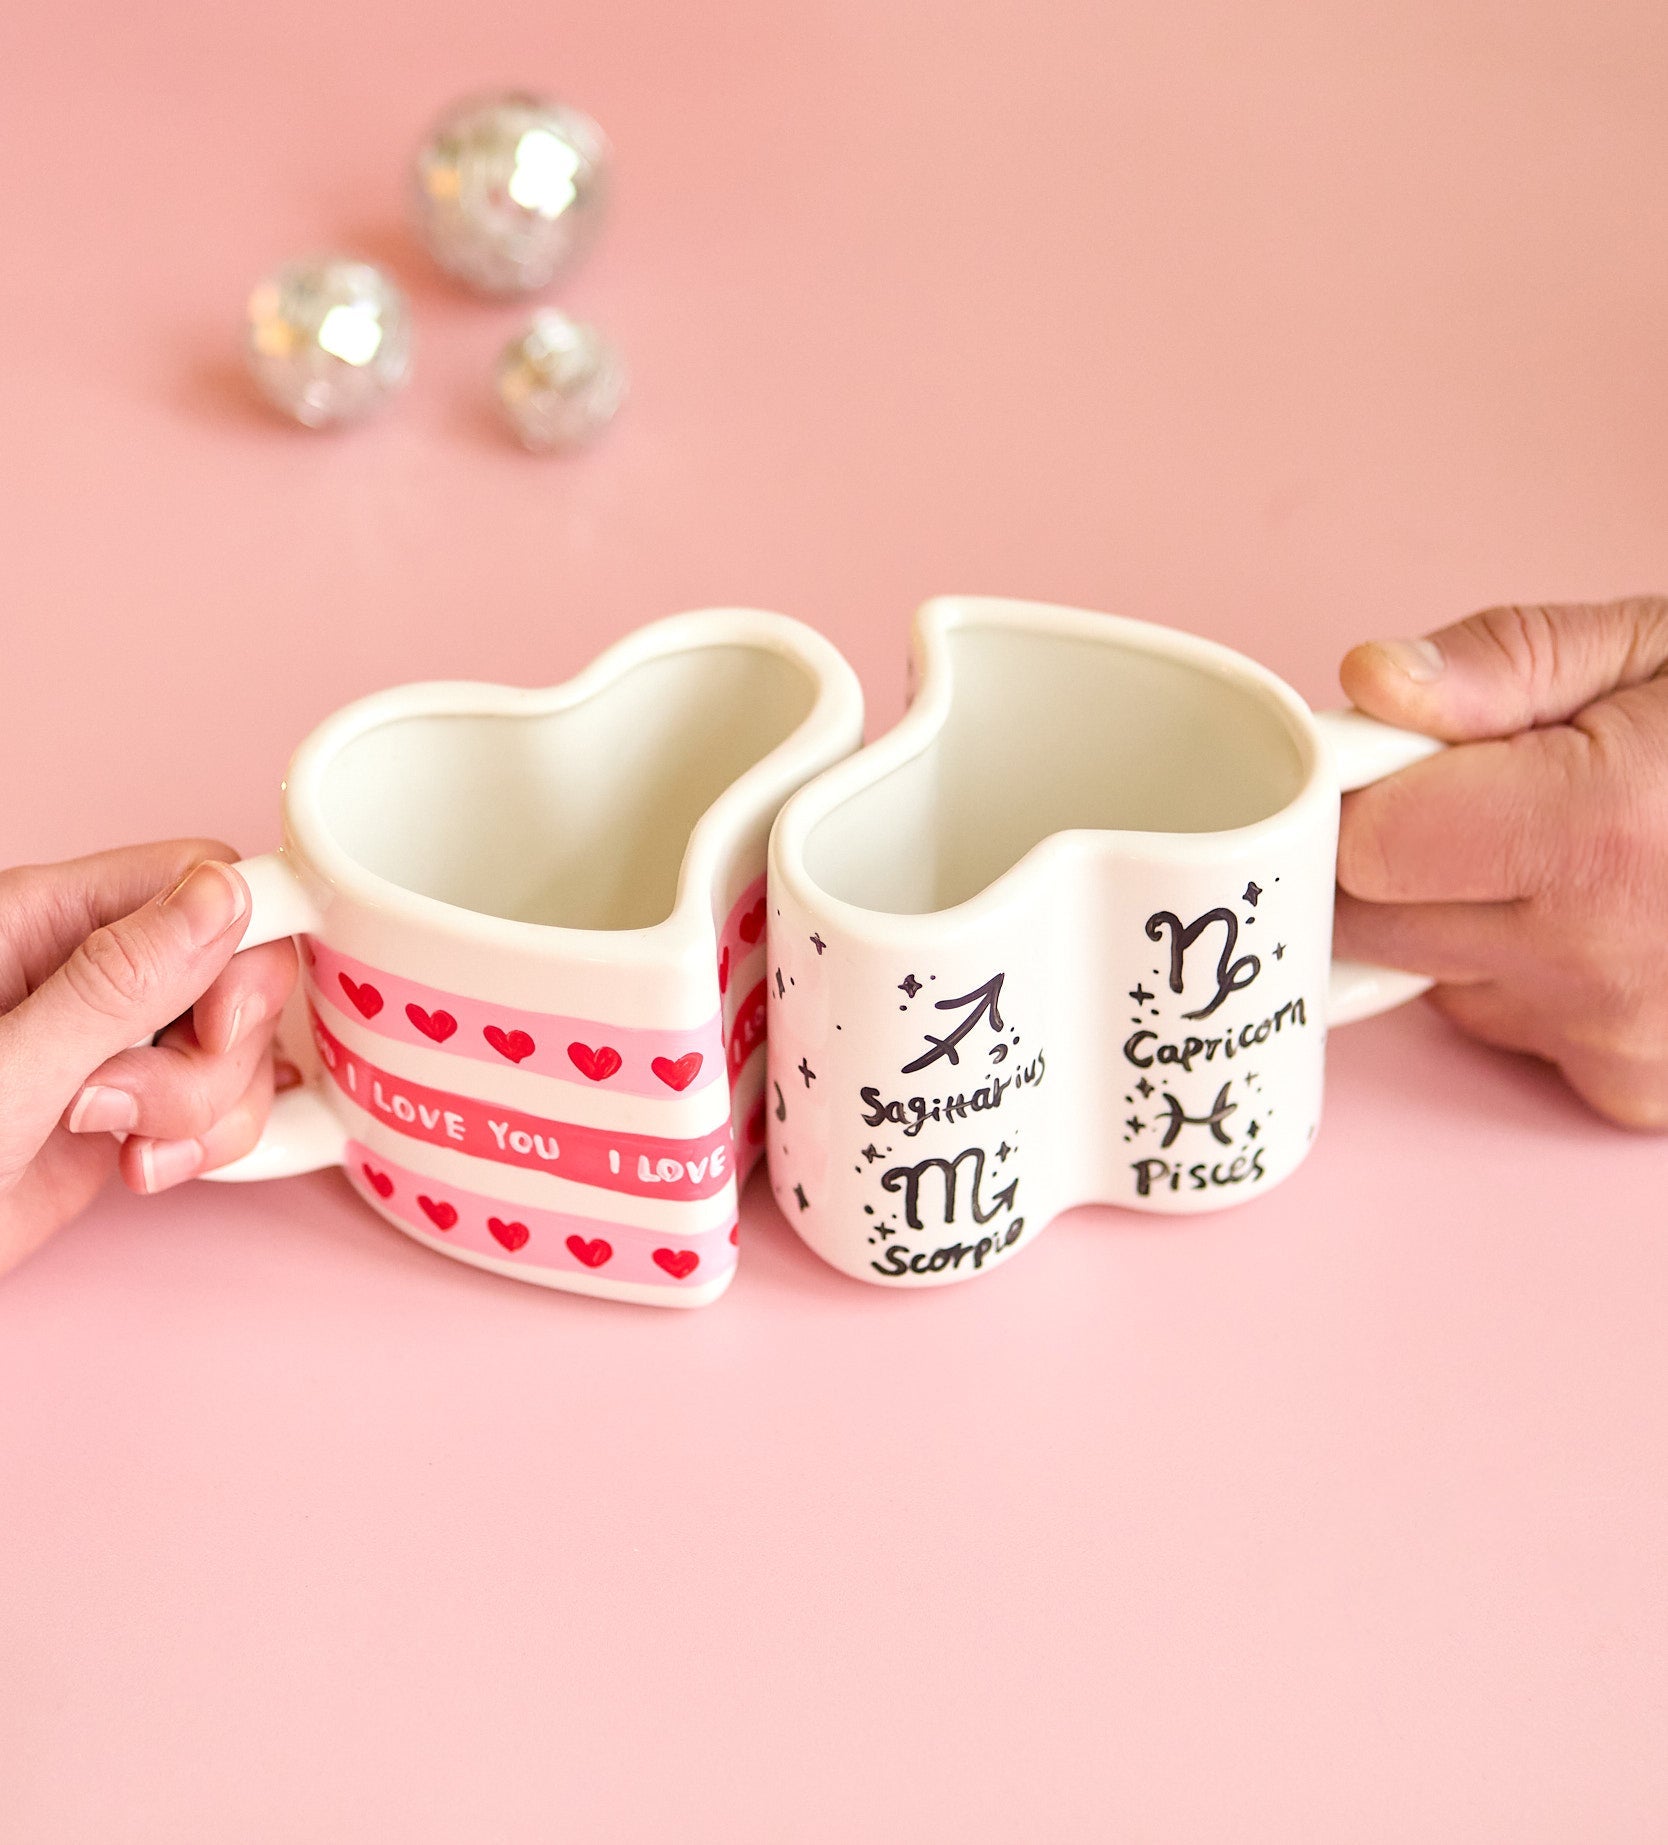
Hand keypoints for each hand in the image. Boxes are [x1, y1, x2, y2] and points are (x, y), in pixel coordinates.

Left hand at [0, 842, 298, 1276]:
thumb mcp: (3, 1076)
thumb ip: (115, 983)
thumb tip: (223, 893)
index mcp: (42, 921)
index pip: (202, 878)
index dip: (240, 947)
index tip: (216, 1027)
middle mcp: (88, 971)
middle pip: (236, 967)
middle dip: (215, 1053)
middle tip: (130, 1106)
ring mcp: (113, 1043)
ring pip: (238, 1043)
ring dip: (208, 1109)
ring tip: (125, 1150)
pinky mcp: (131, 1110)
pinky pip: (222, 1103)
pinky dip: (209, 1143)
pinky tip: (143, 1170)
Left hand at [1334, 596, 1667, 1128]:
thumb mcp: (1646, 647)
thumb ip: (1497, 664)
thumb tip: (1369, 685)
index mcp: (1600, 828)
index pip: (1362, 848)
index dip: (1356, 798)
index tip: (1380, 767)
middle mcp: (1604, 955)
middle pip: (1369, 930)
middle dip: (1386, 861)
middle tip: (1468, 802)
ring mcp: (1619, 1038)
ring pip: (1429, 982)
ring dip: (1455, 921)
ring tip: (1558, 855)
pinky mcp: (1633, 1088)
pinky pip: (1506, 1031)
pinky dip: (1522, 981)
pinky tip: (1599, 921)